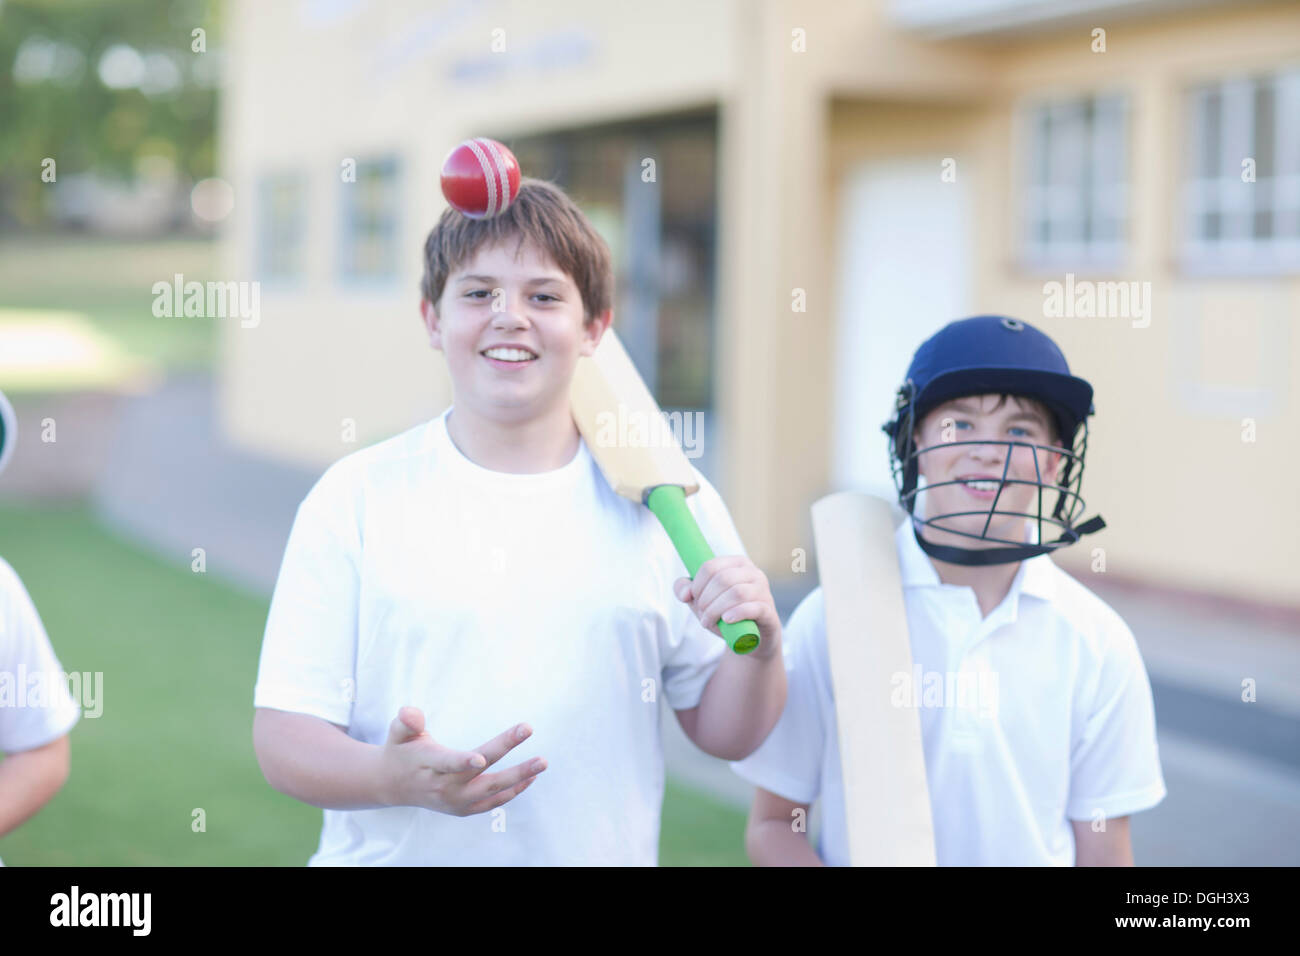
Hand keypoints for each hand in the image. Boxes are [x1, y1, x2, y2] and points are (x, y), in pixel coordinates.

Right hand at [377, 706, 546, 815]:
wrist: (393, 785)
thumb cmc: (402, 750)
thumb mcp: (398, 732)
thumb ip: (406, 722)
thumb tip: (410, 712)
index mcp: (427, 765)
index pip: (447, 763)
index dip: (463, 762)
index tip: (482, 758)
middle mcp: (443, 787)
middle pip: (479, 774)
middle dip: (505, 752)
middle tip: (527, 729)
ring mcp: (455, 801)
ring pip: (492, 791)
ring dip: (519, 776)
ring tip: (542, 762)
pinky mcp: (464, 809)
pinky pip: (493, 802)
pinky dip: (513, 790)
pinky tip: (531, 776)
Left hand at [672, 555, 781, 657]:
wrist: (750, 639)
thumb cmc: (725, 614)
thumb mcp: (702, 601)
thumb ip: (686, 590)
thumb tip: (684, 593)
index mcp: (737, 564)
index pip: (711, 567)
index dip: (697, 585)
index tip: (694, 600)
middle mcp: (753, 573)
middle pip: (723, 579)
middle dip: (706, 600)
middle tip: (702, 616)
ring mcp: (764, 591)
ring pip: (737, 592)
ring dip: (716, 610)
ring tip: (708, 622)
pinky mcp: (769, 611)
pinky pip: (754, 608)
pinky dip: (737, 613)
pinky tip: (726, 620)